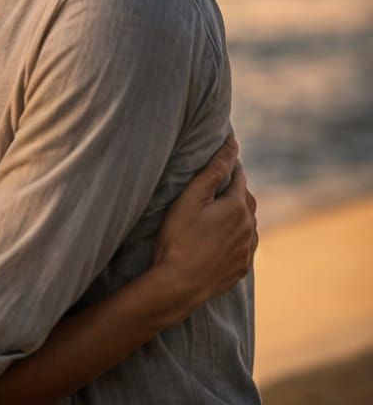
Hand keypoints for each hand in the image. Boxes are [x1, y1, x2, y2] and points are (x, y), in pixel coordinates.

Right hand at [151, 135, 257, 322]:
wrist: (180, 285)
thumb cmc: (179, 237)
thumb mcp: (190, 199)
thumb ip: (213, 171)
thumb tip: (232, 144)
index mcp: (237, 207)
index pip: (238, 176)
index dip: (230, 164)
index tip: (222, 155)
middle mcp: (249, 228)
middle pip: (246, 198)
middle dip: (235, 187)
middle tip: (218, 180)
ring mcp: (247, 250)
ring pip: (248, 222)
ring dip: (238, 211)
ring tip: (219, 207)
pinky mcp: (242, 267)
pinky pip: (246, 243)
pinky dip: (238, 233)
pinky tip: (223, 235)